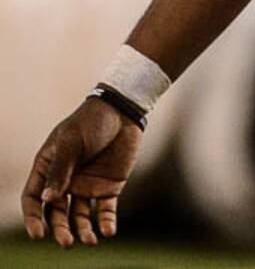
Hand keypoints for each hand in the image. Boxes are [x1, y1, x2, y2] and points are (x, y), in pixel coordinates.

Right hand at [21, 98, 142, 246]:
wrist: (123, 110)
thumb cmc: (91, 121)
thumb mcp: (71, 142)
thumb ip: (60, 170)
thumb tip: (47, 200)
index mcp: (49, 167)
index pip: (34, 198)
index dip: (33, 217)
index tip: (38, 234)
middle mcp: (65, 180)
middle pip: (56, 213)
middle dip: (60, 229)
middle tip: (67, 242)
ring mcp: (87, 185)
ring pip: (80, 217)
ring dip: (82, 231)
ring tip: (90, 241)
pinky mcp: (108, 187)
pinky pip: (105, 211)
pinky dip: (106, 223)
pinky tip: (108, 231)